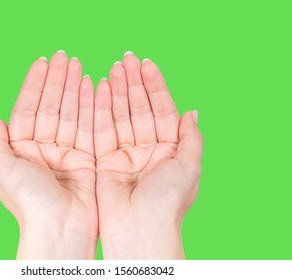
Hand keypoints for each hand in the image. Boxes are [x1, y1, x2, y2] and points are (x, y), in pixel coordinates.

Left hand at [0, 51, 96, 258]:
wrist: (60, 228)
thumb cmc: (29, 202)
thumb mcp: (3, 171)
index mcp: (22, 151)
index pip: (28, 109)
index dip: (34, 85)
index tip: (43, 63)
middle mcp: (43, 149)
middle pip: (51, 107)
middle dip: (56, 81)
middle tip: (64, 57)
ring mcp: (66, 153)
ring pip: (70, 113)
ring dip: (73, 89)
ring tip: (78, 65)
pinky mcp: (87, 159)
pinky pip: (88, 127)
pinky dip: (90, 107)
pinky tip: (91, 87)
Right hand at [95, 53, 202, 258]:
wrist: (139, 229)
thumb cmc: (168, 201)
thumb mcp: (190, 166)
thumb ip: (191, 137)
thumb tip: (192, 111)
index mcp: (169, 150)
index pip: (162, 110)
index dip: (155, 86)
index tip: (146, 64)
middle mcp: (147, 149)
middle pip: (139, 108)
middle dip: (133, 83)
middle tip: (126, 59)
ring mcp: (125, 153)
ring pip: (120, 115)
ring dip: (117, 91)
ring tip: (114, 68)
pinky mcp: (104, 160)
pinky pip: (102, 129)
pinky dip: (101, 109)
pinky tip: (100, 89)